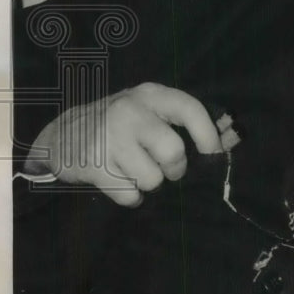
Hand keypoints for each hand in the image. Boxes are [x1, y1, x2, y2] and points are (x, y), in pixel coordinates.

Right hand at [25, 82, 222, 205]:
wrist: (61, 136)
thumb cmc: (119, 125)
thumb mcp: (149, 111)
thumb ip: (185, 122)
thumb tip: (232, 138)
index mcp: (150, 95)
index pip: (190, 109)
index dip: (208, 135)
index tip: (212, 155)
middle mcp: (130, 111)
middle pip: (173, 152)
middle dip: (175, 169)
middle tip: (165, 169)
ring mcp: (109, 137)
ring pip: (152, 179)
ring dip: (149, 184)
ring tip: (135, 171)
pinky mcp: (92, 164)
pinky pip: (129, 196)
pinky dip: (130, 197)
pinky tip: (119, 181)